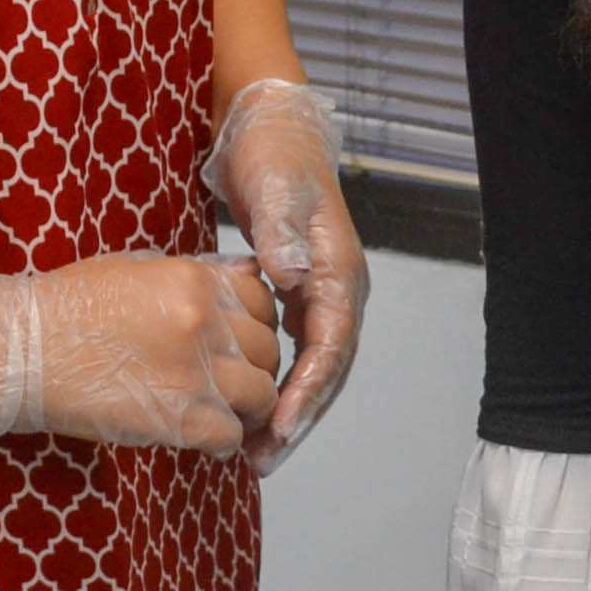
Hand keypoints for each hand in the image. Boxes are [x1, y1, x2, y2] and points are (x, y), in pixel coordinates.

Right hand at [0, 253, 278, 451]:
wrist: (20, 348)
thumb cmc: (66, 307)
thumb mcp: (135, 269)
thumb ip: (196, 276)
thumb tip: (245, 278)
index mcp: (195, 280)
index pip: (265, 303)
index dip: (257, 328)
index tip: (241, 345)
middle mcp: (205, 321)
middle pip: (269, 351)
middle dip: (256, 370)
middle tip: (231, 386)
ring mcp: (196, 371)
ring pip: (262, 395)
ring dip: (246, 410)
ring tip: (220, 415)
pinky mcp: (180, 418)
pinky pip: (232, 436)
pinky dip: (224, 444)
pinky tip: (202, 440)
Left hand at [202, 79, 369, 472]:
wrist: (271, 131)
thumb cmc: (273, 157)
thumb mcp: (274, 188)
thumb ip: (281, 234)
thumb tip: (293, 276)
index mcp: (339, 269)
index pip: (332, 345)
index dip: (309, 391)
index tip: (280, 426)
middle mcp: (339, 288)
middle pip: (328, 370)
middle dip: (300, 418)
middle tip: (264, 459)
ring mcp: (322, 293)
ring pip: (314, 368)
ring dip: (290, 411)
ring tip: (256, 453)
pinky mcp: (301, 294)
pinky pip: (297, 353)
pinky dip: (279, 385)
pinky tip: (251, 410)